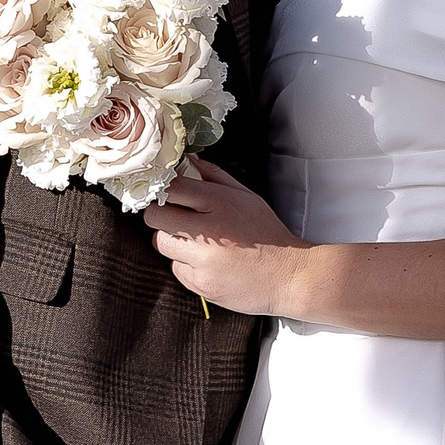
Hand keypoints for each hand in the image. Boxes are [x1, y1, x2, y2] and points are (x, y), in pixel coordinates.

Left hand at [144, 160, 310, 316]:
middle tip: (174, 215)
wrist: (289, 277)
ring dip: (171, 239)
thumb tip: (187, 161)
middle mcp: (210, 231)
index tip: (166, 190)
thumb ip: (214, 176)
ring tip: (194, 241)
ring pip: (160, 242)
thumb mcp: (247, 197)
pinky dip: (185, 264)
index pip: (172, 188)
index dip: (164, 187)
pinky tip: (205, 261)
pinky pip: (174, 268)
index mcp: (222, 204)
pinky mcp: (200, 284)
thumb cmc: (268, 235)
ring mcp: (203, 261)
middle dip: (160, 212)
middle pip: (155, 216)